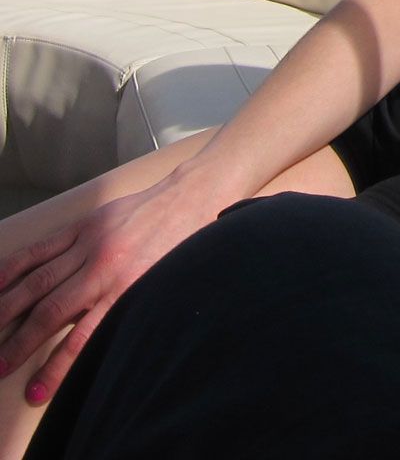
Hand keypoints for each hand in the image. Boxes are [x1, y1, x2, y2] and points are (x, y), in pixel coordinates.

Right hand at [0, 175, 218, 403]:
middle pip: (51, 313)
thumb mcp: (159, 285)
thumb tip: (89, 340)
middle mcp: (105, 268)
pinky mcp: (85, 224)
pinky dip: (14, 268)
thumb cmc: (180, 245)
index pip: (83, 338)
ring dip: (7, 310)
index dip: (56, 368)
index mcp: (128, 288)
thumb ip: (124, 309)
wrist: (192, 196)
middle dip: (20, 344)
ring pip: (38, 282)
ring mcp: (91, 244)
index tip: (35, 392)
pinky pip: (42, 249)